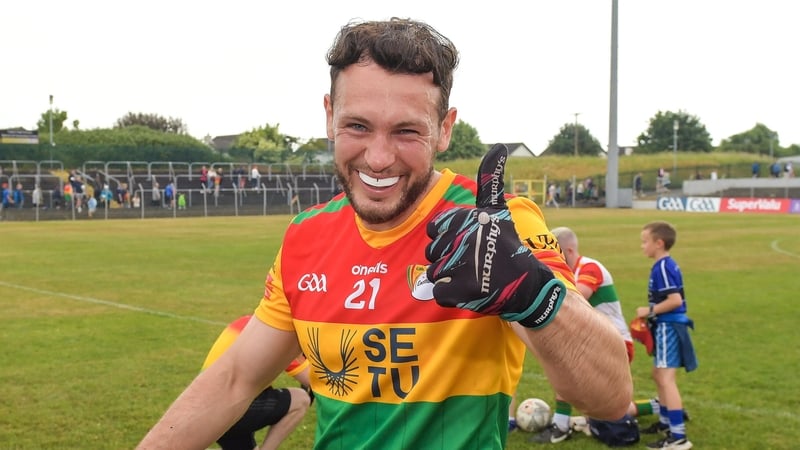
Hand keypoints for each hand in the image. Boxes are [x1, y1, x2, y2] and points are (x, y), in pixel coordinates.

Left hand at [424, 143, 565, 328]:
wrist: (526, 285)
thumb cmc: (506, 245)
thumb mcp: (498, 209)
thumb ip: (491, 179)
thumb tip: (499, 146)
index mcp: (470, 218)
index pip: (435, 229)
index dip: (447, 238)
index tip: (467, 242)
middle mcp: (468, 238)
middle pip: (432, 251)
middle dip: (448, 259)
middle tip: (473, 262)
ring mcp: (466, 265)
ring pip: (434, 272)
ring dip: (450, 278)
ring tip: (473, 275)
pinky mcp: (464, 290)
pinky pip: (439, 292)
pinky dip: (452, 295)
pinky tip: (471, 289)